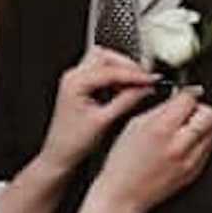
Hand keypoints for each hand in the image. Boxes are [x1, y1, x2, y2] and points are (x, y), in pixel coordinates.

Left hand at [39, 47, 158, 175]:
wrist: (60, 155)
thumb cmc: (73, 142)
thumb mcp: (104, 121)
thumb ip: (126, 101)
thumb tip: (144, 88)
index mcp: (75, 82)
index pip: (110, 70)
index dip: (134, 74)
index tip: (151, 79)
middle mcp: (73, 77)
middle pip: (105, 56)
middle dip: (127, 65)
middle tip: (144, 78)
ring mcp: (76, 80)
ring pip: (103, 62)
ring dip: (121, 70)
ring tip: (136, 85)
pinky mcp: (81, 87)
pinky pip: (101, 73)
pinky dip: (115, 78)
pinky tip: (124, 90)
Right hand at [98, 88, 211, 212]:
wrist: (124, 194)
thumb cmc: (123, 162)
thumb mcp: (134, 125)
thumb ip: (160, 109)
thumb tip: (179, 97)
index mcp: (161, 129)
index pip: (189, 99)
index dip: (186, 94)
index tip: (182, 96)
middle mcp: (179, 145)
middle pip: (210, 115)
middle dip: (199, 110)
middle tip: (187, 113)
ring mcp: (190, 161)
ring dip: (201, 126)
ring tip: (183, 131)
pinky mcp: (195, 172)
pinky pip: (208, 149)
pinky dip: (199, 143)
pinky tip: (182, 145)